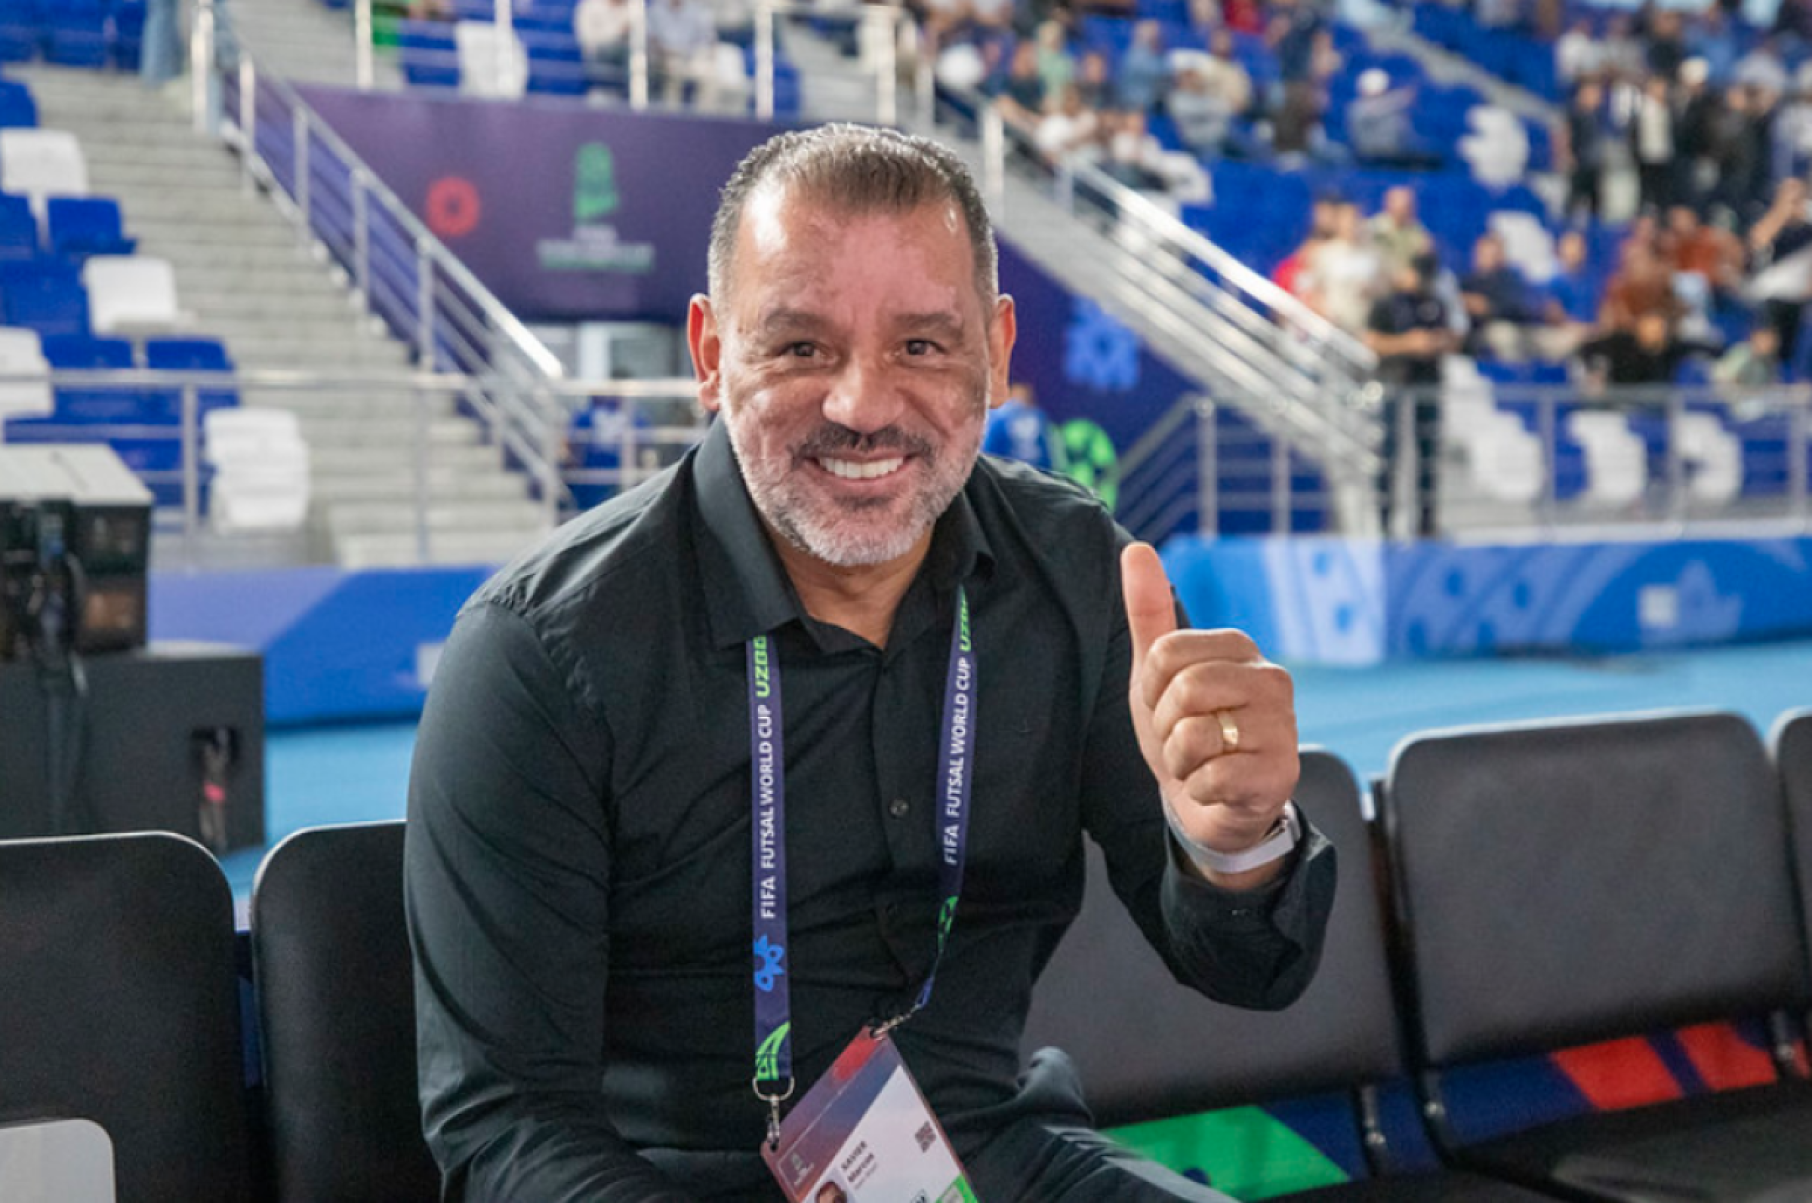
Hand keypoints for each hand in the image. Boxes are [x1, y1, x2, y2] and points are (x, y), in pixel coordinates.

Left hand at [1122, 543, 1299, 885]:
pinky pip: (1212, 777)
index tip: (1167, 705)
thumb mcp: (1156, 673)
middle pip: (1184, 690)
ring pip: (1195, 735)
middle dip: (1166, 725)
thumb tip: (1137, 548)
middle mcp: (1272, 680)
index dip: (1151, 688)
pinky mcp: (1280, 774)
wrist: (1211, 805)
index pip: (1165, 652)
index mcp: (1240, 648)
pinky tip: (1218, 786)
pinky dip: (1199, 788)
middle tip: (1183, 739)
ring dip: (1180, 760)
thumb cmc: (1185, 731)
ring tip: (1201, 762)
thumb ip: (1149, 612)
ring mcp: (1282, 727)